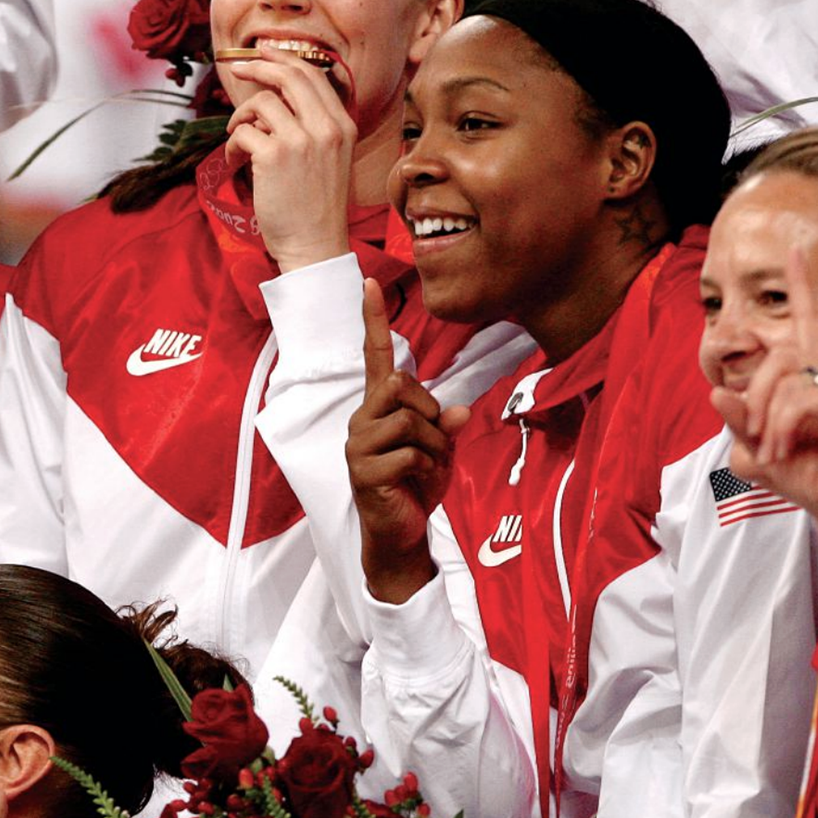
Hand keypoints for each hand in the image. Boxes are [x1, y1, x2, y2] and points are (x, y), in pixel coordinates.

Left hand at [222, 43, 354, 273]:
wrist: (314, 246)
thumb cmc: (315, 207)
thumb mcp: (329, 158)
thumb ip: (312, 126)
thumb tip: (275, 97)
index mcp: (343, 125)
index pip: (313, 74)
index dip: (284, 58)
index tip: (262, 52)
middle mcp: (327, 127)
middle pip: (289, 75)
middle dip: (258, 65)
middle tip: (236, 69)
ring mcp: (302, 140)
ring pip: (261, 103)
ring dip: (240, 119)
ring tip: (238, 141)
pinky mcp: (275, 156)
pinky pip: (243, 132)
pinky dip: (232, 146)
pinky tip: (235, 164)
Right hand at [346, 278, 468, 601]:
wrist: (401, 535)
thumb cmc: (415, 487)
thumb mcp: (440, 450)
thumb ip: (446, 426)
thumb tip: (459, 412)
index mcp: (377, 407)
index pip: (374, 356)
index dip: (373, 320)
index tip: (370, 283)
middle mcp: (362, 419)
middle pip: (402, 385)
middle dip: (431, 414)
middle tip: (432, 444)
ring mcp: (359, 445)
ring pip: (411, 420)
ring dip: (434, 447)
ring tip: (426, 468)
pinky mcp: (364, 471)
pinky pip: (411, 454)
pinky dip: (427, 469)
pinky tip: (417, 483)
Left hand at [708, 247, 817, 540]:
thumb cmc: (803, 472)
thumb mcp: (755, 445)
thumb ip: (736, 418)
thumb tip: (716, 391)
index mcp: (810, 372)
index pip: (804, 318)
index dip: (800, 284)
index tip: (795, 249)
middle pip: (775, 357)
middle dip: (753, 399)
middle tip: (754, 437)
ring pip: (783, 379)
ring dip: (765, 421)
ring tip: (774, 452)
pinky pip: (797, 399)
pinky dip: (780, 428)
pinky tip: (786, 451)